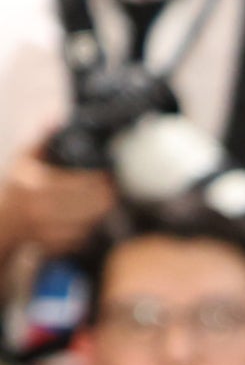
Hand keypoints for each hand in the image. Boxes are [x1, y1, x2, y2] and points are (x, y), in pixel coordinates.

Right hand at [0, 150, 116, 257]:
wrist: (4, 223)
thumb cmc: (18, 186)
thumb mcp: (24, 160)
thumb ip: (43, 140)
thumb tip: (57, 119)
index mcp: (35, 185)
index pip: (78, 184)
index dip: (98, 181)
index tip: (108, 176)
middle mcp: (40, 209)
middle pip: (89, 205)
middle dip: (106, 196)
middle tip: (113, 190)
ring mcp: (47, 229)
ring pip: (89, 222)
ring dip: (101, 212)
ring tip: (107, 202)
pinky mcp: (55, 245)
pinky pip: (83, 237)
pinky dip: (91, 228)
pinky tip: (93, 219)